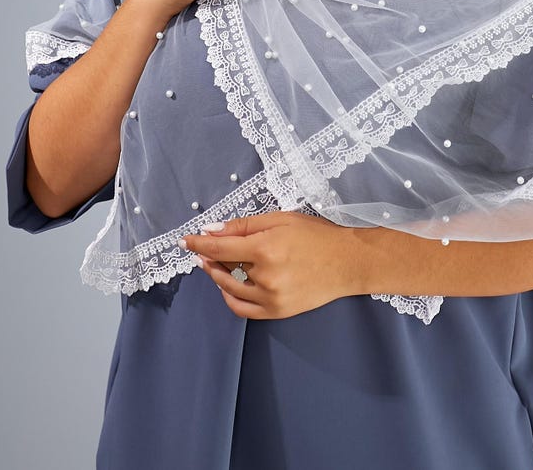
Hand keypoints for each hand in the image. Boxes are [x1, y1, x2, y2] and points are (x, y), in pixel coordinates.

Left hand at [183, 211, 363, 318]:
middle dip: (208, 258)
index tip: (185, 240)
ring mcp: (271, 298)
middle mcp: (265, 276)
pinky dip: (230, 297)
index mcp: (266, 249)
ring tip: (215, 265)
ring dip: (217, 277)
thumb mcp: (280, 219)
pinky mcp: (277, 312)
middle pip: (223, 268)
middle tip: (202, 250)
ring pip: (230, 290)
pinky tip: (229, 285)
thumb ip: (244, 226)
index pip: (220, 247)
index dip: (199, 243)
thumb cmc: (315, 235)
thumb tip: (212, 231)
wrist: (347, 262)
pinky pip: (243, 309)